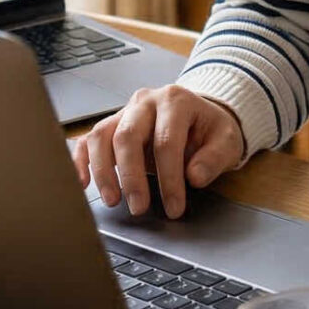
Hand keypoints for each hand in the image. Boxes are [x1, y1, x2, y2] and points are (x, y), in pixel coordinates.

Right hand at [69, 85, 247, 218]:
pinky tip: (82, 182)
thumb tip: (194, 176)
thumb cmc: (210, 130)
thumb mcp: (227, 141)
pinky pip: (87, 139)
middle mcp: (145, 101)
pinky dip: (80, 160)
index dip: (169, 178)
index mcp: (175, 100)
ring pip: (101, 136)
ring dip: (103, 171)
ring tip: (112, 200)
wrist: (200, 117)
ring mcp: (124, 111)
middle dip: (131, 176)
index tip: (174, 208)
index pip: (166, 141)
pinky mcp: (111, 125)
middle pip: (127, 136)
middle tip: (138, 208)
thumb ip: (214, 158)